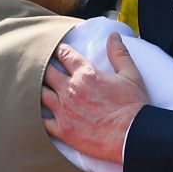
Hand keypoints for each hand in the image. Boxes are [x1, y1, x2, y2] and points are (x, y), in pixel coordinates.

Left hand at [42, 32, 147, 162]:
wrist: (134, 137)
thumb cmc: (133, 106)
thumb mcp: (130, 75)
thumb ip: (119, 53)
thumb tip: (113, 35)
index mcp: (86, 74)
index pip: (64, 55)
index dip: (59, 50)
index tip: (56, 50)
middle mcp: (71, 90)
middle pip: (46, 72)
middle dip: (44, 67)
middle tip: (43, 67)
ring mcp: (64, 111)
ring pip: (40, 94)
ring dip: (39, 89)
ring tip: (38, 88)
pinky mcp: (63, 130)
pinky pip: (42, 120)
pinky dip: (39, 114)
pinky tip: (39, 112)